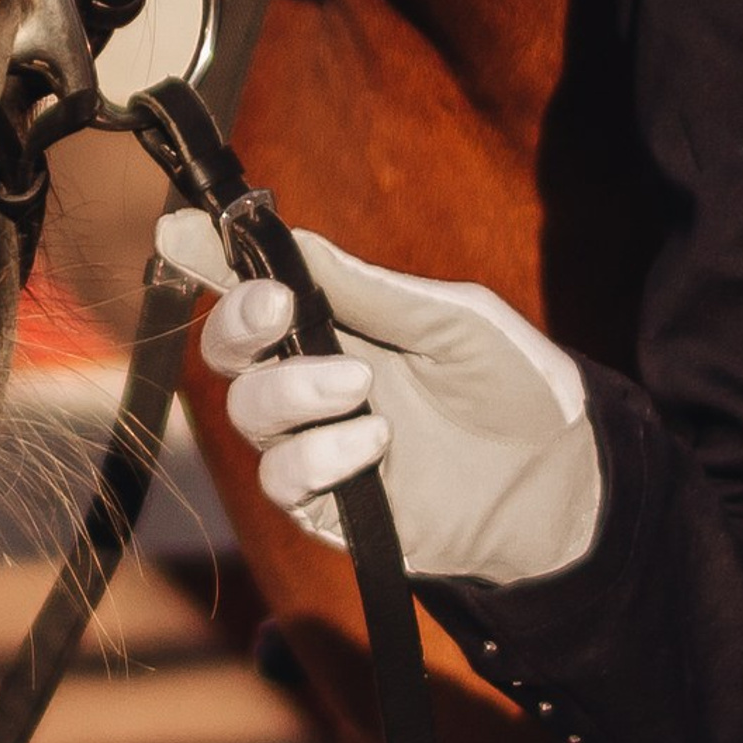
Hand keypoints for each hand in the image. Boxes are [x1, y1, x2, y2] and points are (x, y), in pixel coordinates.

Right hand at [153, 209, 603, 584]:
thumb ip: (365, 288)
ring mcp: (318, 445)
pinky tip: (375, 444)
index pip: (254, 288)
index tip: (180, 234)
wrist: (561, 478)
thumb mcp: (447, 317)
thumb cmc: (512, 385)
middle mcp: (313, 381)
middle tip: (279, 308)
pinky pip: (284, 480)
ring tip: (362, 387)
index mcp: (336, 324)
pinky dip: (318, 455)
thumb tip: (286, 237)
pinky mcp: (331, 508)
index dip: (207, 260)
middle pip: (227, 353)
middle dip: (238, 324)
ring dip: (291, 391)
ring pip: (248, 414)